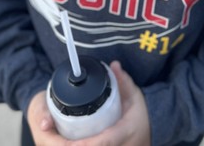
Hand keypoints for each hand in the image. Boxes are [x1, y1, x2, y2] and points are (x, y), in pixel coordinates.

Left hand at [27, 62, 150, 145]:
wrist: (152, 131)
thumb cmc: (141, 113)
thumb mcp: (134, 94)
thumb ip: (123, 80)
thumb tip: (114, 65)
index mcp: (125, 131)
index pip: (104, 141)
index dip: (85, 144)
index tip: (69, 143)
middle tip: (51, 136)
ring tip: (53, 139)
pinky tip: (64, 143)